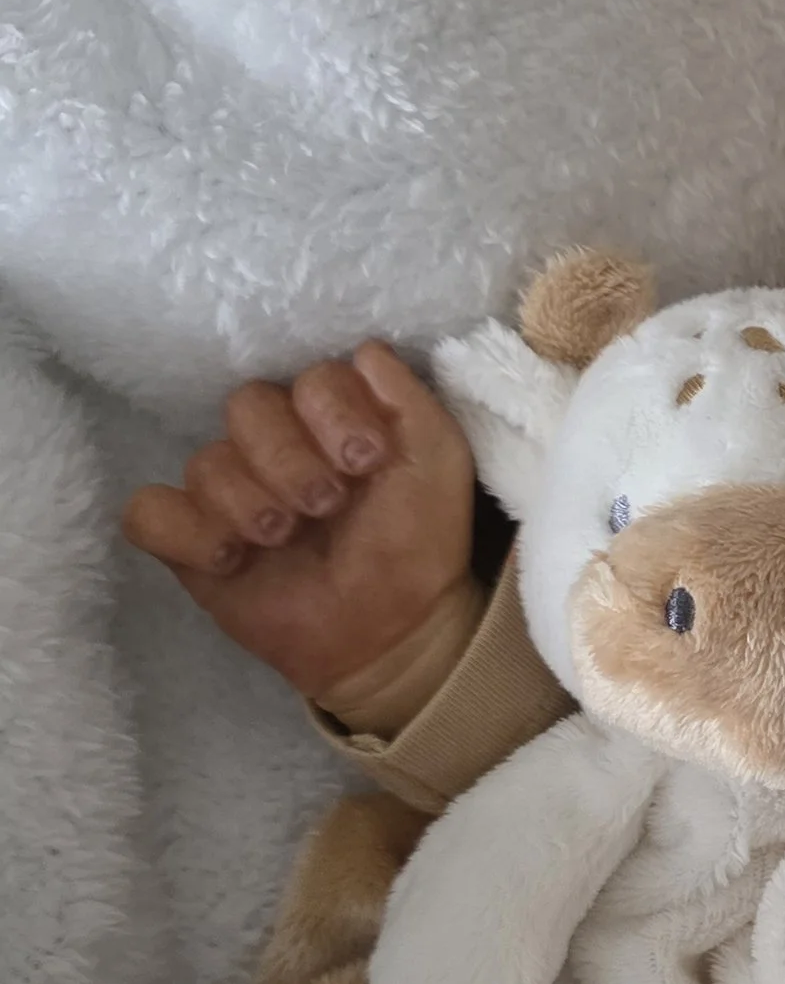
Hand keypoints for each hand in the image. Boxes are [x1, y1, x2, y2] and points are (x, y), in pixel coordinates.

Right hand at [121, 344, 478, 715]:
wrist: (391, 633)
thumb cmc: (416, 545)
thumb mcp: (436, 462)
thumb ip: (408, 399)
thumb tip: (364, 350)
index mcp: (329, 420)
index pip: (309, 380)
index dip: (333, 415)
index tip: (366, 463)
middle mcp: (272, 445)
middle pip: (247, 407)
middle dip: (289, 460)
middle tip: (325, 506)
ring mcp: (226, 493)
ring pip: (204, 462)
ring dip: (249, 503)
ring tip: (284, 539)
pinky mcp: (189, 542)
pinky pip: (150, 513)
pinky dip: (186, 532)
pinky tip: (230, 560)